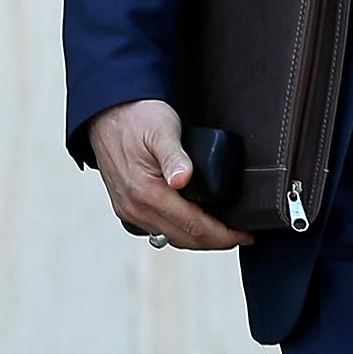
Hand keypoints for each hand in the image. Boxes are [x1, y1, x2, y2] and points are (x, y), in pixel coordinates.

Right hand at [86, 99, 253, 249]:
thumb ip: (174, 155)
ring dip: (198, 239)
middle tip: (241, 236)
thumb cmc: (137, 116)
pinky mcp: (126, 206)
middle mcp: (135, 208)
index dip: (223, 235)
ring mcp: (128, 210)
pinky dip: (180, 231)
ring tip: (223, 232)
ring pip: (171, 237)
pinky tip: (195, 222)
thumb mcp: (162, 128)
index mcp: (146, 192)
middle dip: (216, 241)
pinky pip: (158, 228)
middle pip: (184, 239)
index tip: (245, 234)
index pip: (193, 226)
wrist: (107, 112)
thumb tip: (183, 179)